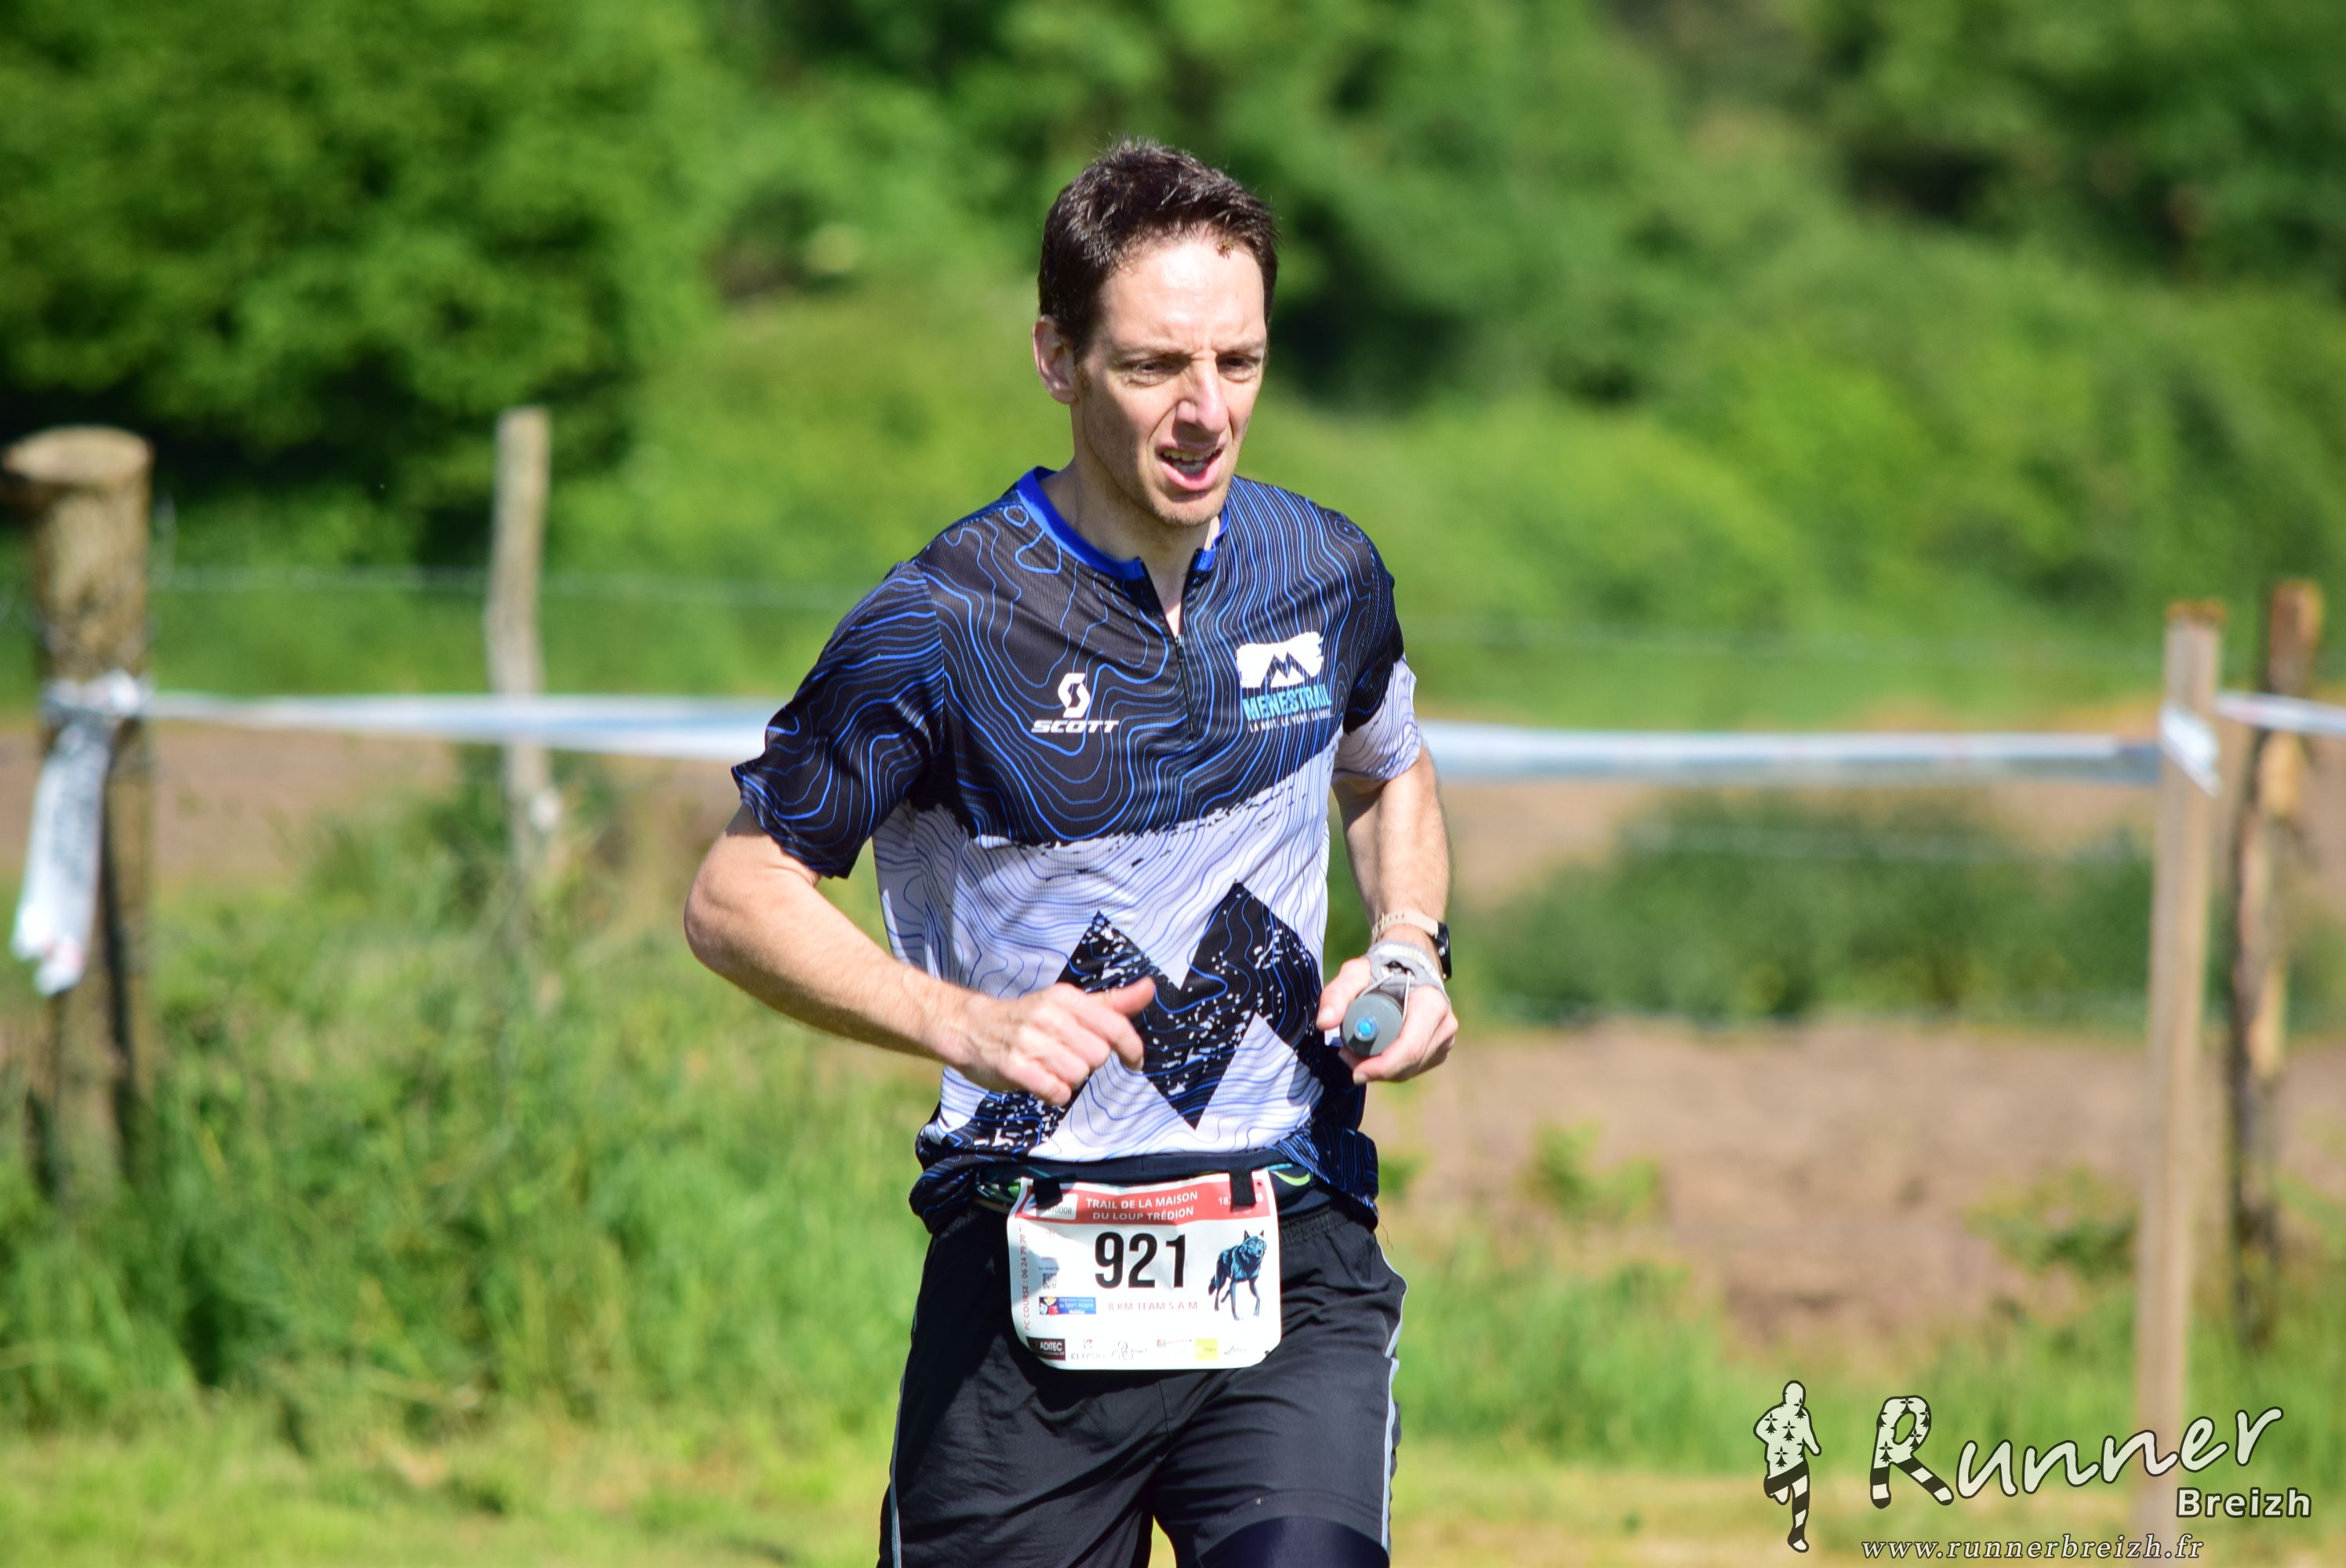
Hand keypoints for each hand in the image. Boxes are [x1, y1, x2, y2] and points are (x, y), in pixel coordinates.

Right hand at [946, 978, 1154, 1104]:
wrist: (971, 1028)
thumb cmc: (1028, 1019)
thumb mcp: (1069, 1005)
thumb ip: (1112, 1003)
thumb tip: (1149, 988)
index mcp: (1066, 998)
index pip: (1115, 1026)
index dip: (1132, 1048)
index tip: (1134, 1061)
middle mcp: (1048, 1016)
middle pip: (1098, 1056)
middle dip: (1089, 1063)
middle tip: (1067, 1057)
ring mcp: (1028, 1040)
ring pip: (1078, 1075)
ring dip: (1069, 1080)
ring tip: (1050, 1068)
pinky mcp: (1012, 1066)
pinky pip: (1055, 1091)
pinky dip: (1053, 1093)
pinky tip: (1041, 1081)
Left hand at [1315, 948, 1456, 1085]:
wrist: (1407, 967)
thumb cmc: (1381, 970)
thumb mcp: (1354, 973)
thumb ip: (1337, 994)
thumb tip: (1325, 1023)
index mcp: (1432, 1004)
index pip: (1410, 1048)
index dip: (1382, 1066)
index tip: (1354, 1069)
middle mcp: (1444, 1025)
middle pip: (1408, 1064)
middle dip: (1375, 1069)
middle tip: (1346, 1055)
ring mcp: (1444, 1040)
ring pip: (1409, 1070)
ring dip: (1380, 1069)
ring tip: (1356, 1049)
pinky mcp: (1438, 1050)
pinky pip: (1412, 1069)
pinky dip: (1390, 1067)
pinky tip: (1374, 1051)